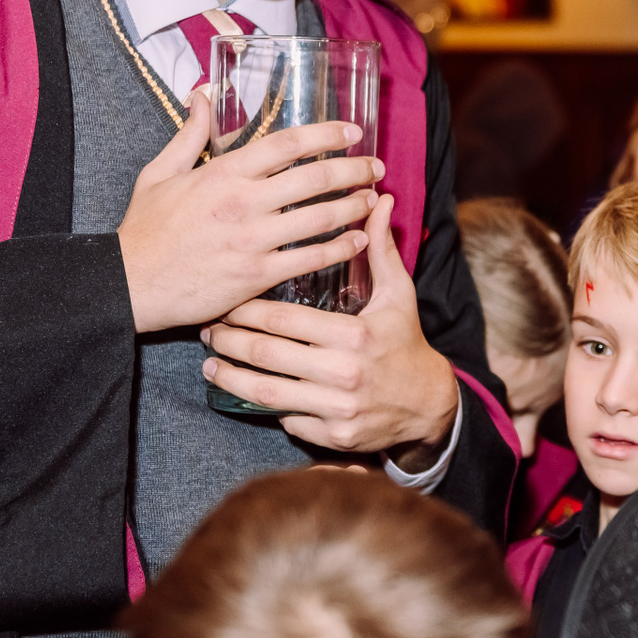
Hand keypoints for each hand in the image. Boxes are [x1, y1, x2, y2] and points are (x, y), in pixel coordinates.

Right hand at [117, 89, 384, 332]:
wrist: (127, 285)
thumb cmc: (143, 230)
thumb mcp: (160, 173)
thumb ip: (188, 133)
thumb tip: (201, 92)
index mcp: (223, 173)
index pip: (287, 144)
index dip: (326, 135)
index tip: (352, 132)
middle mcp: (243, 202)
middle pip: (314, 178)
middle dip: (353, 170)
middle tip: (376, 167)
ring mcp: (252, 240)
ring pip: (319, 218)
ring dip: (353, 207)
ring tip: (373, 200)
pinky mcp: (256, 275)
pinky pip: (309, 258)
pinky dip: (339, 248)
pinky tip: (357, 241)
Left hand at [200, 195, 460, 457]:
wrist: (429, 403)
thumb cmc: (406, 341)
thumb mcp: (399, 294)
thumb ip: (382, 249)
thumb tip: (381, 201)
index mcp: (355, 334)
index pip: (284, 319)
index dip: (247, 310)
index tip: (226, 303)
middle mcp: (344, 373)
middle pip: (267, 355)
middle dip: (229, 340)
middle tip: (208, 329)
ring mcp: (338, 409)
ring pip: (267, 392)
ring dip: (231, 377)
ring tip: (211, 364)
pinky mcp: (334, 437)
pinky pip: (287, 419)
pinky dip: (264, 406)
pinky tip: (245, 392)